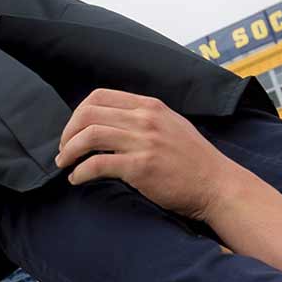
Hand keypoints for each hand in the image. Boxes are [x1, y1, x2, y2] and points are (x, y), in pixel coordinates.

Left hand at [56, 90, 256, 220]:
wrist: (217, 185)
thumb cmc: (194, 160)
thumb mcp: (171, 125)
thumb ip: (144, 119)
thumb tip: (111, 122)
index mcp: (150, 106)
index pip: (100, 96)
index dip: (78, 113)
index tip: (73, 131)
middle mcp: (145, 119)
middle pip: (88, 113)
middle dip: (68, 132)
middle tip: (64, 150)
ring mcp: (143, 142)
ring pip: (89, 136)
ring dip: (69, 151)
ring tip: (65, 164)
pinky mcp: (141, 167)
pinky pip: (98, 164)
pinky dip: (80, 172)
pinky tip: (77, 180)